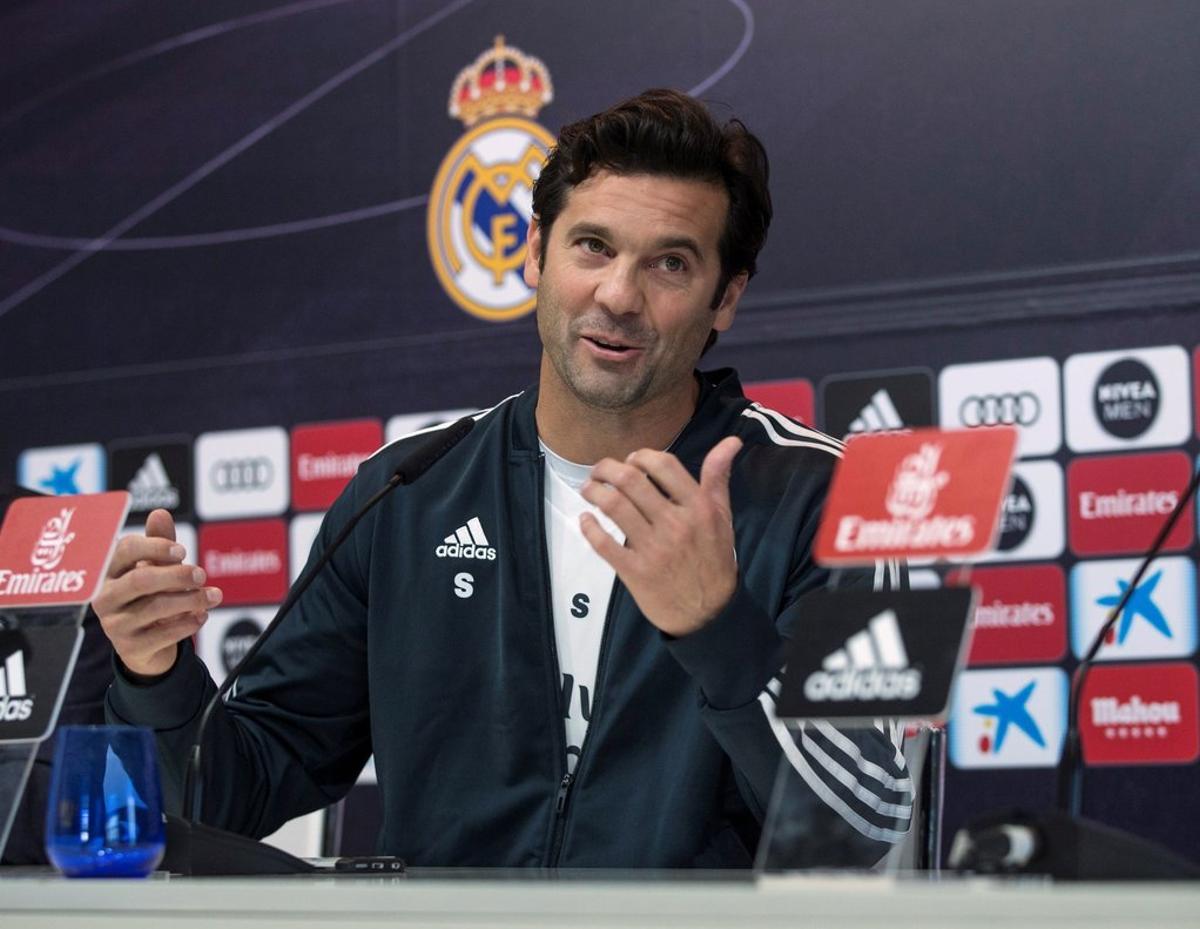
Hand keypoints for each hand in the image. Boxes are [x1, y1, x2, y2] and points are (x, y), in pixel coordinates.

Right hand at [92, 509, 221, 677]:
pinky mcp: (130, 647)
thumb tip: (160, 513)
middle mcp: (105, 597)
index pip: (125, 550)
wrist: (145, 645)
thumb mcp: (155, 568)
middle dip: (177, 574)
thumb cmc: (150, 596)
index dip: (155, 547)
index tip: (182, 550)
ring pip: (156, 607)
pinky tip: (202, 615)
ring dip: (192, 599)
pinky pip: (163, 634)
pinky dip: (188, 623)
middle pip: (141, 579)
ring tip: (214, 596)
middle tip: (202, 573)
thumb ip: (159, 543)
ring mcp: (114, 624)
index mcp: (109, 571)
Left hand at [579, 437, 740, 636]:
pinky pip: (603, 543)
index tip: (632, 460)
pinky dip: (589, 527)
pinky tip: (586, 518)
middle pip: (632, 481)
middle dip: (607, 468)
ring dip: (593, 491)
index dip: (642, 456)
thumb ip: (718, 477)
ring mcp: (653, 548)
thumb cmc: (714, 560)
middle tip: (599, 471)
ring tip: (588, 489)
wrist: (709, 613)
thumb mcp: (722, 516)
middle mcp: (675, 524)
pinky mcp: (635, 571)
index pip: (664, 465)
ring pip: (614, 507)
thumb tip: (732, 440)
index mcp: (697, 507)